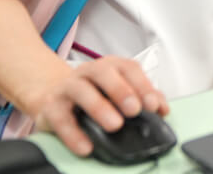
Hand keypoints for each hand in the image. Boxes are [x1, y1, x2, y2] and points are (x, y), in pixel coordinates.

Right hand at [32, 56, 168, 156]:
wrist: (52, 95)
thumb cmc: (93, 92)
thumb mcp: (118, 90)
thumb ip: (141, 96)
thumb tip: (162, 108)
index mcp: (110, 66)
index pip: (129, 69)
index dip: (143, 85)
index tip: (153, 105)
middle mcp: (88, 72)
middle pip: (104, 73)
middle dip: (121, 90)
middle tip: (134, 110)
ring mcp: (68, 87)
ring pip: (81, 91)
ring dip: (99, 108)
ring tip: (115, 125)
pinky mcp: (51, 107)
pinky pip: (61, 119)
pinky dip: (74, 134)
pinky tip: (86, 146)